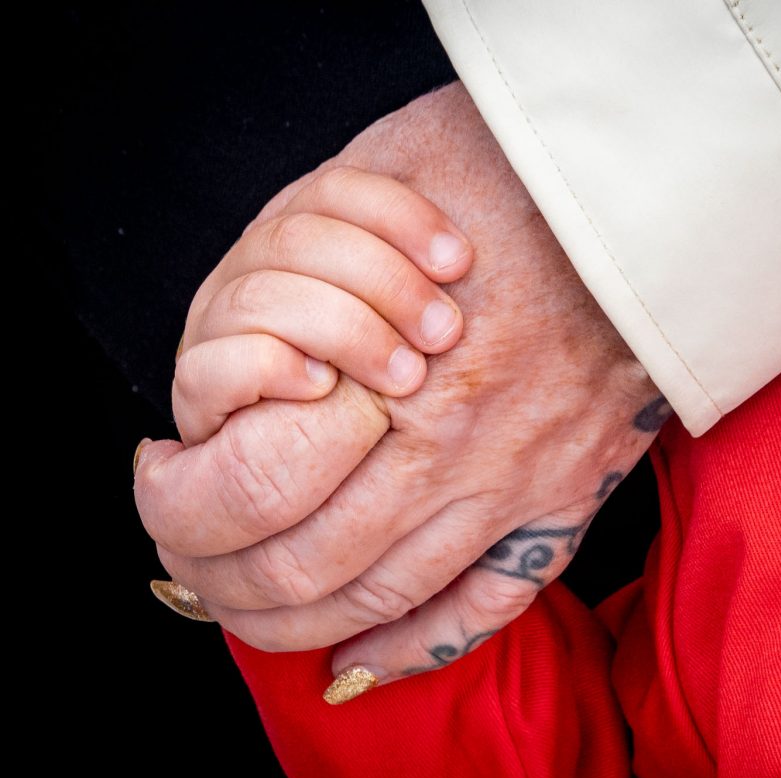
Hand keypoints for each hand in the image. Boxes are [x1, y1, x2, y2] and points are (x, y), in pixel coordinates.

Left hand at [136, 84, 666, 700]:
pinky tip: (360, 661)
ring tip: (248, 613)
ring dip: (296, 624)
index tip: (160, 476)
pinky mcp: (567, 497)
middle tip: (185, 561)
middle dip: (220, 579)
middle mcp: (446, 449)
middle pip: (301, 565)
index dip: (179, 502)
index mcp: (387, 369)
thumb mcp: (375, 178)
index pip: (248, 489)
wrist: (650, 191)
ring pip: (380, 597)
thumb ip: (302, 248)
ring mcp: (514, 484)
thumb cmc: (514, 171)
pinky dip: (413, 646)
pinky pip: (486, 605)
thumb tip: (253, 322)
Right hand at [174, 167, 473, 444]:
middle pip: (299, 238)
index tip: (459, 262)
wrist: (305, 468)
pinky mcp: (197, 396)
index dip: (398, 214)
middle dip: (384, 281)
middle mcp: (248, 273)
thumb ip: (426, 277)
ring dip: (345, 332)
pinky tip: (322, 387)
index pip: (335, 190)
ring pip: (261, 296)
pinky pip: (211, 368)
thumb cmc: (394, 390)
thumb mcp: (416, 322)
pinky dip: (270, 368)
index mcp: (298, 239)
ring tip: (406, 375)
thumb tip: (469, 250)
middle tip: (445, 333)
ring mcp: (216, 331)